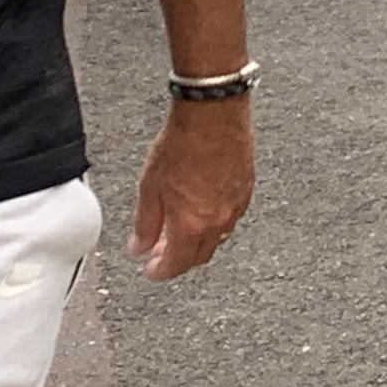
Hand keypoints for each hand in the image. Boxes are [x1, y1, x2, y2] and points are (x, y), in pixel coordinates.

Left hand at [129, 96, 254, 280]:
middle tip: (162, 251)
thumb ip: (145, 223)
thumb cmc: (183, 144)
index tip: (152, 269)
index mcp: (192, 225)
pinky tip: (203, 207)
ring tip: (181, 228)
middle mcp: (219, 220)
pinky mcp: (247, 187)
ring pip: (219, 237)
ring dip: (199, 240)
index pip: (177, 265)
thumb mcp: (150, 187)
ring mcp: (236, 204)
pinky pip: (232, 217)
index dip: (161, 272)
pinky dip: (216, 221)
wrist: (213, 114)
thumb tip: (139, 246)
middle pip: (200, 256)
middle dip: (180, 259)